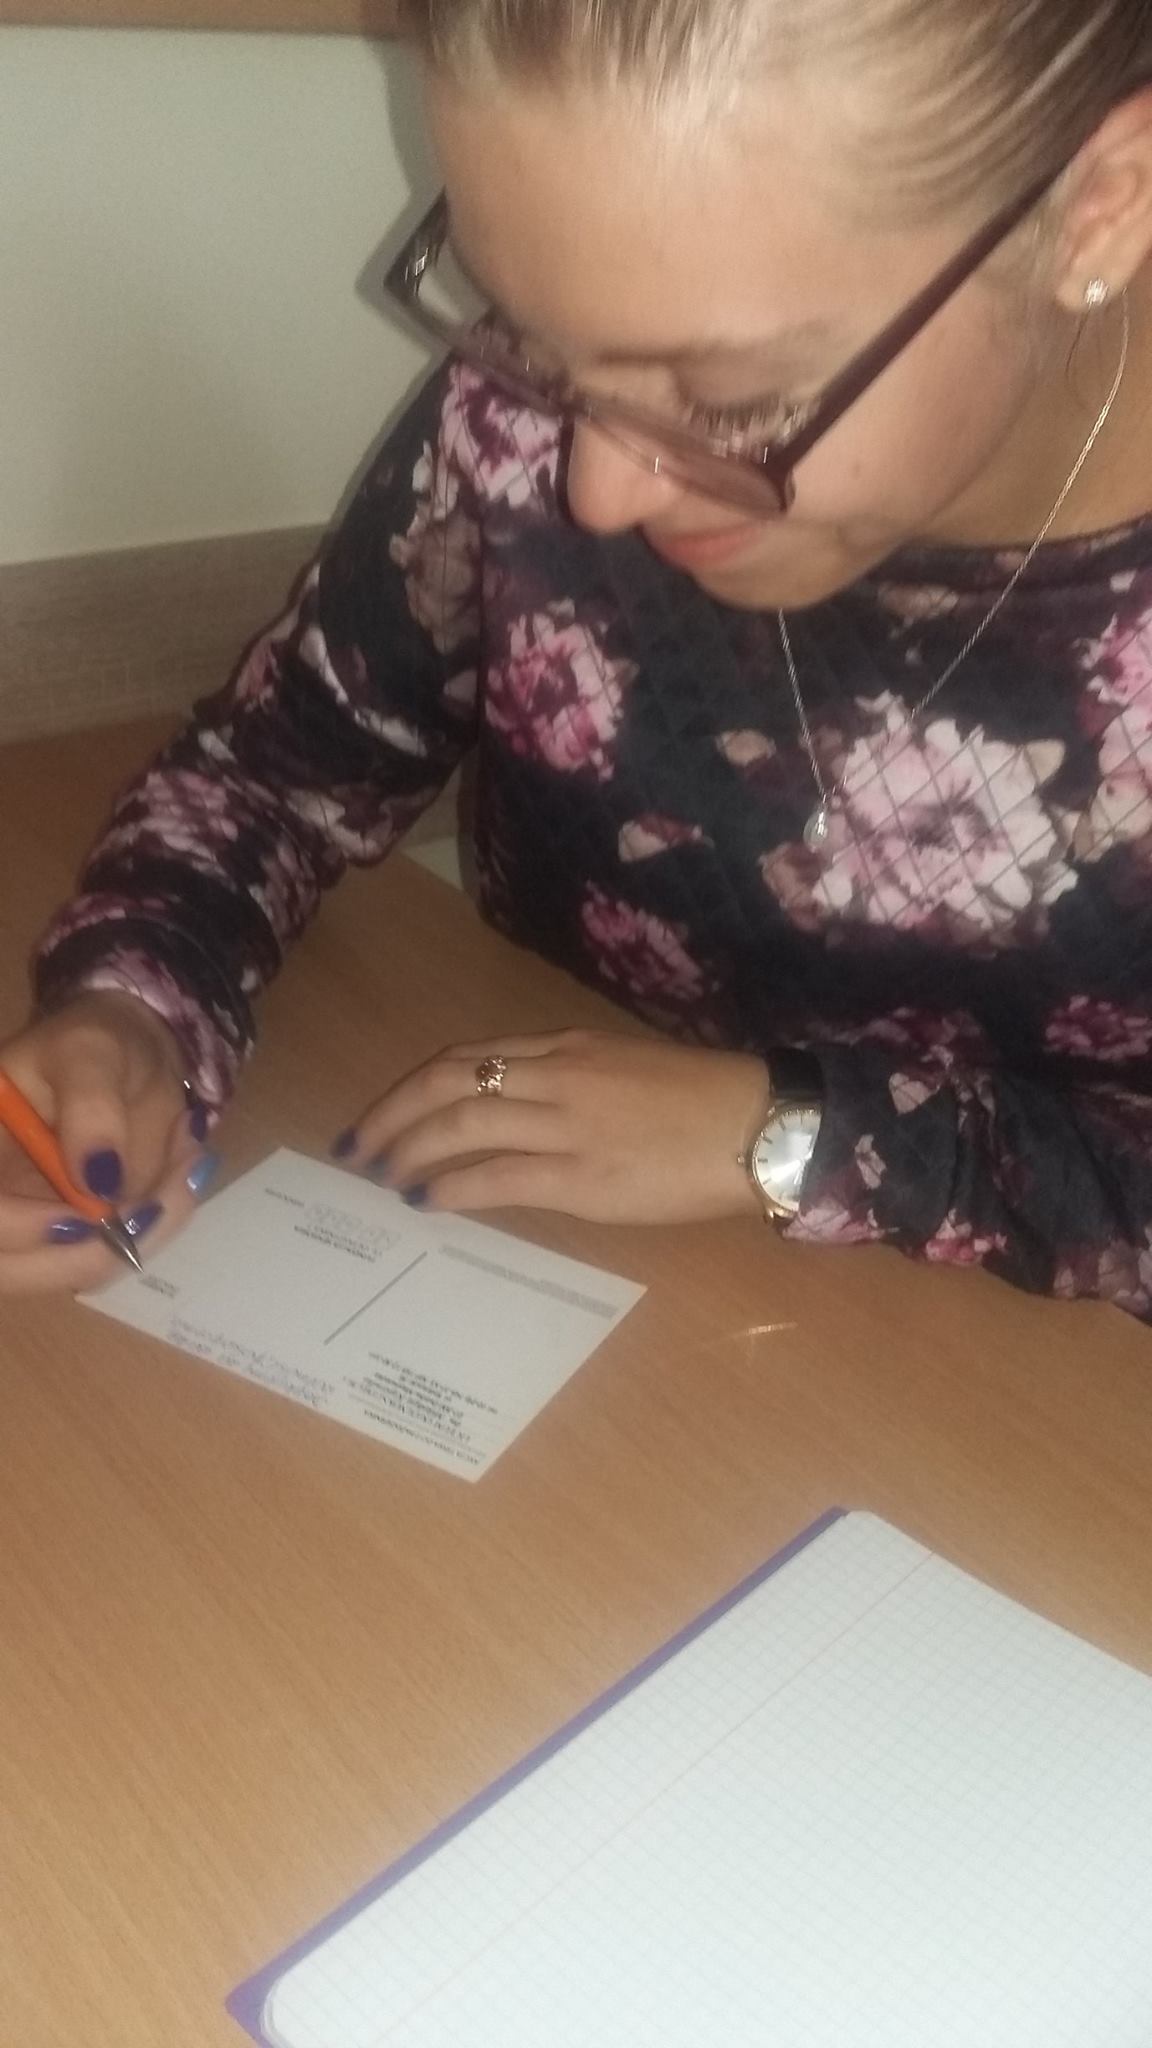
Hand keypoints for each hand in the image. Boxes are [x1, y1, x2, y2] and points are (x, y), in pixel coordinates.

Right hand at [0, 992, 216, 1294]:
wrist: (133, 1051)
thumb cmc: (96, 1040)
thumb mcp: (90, 1049)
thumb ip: (90, 1107)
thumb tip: (98, 1183)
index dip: (17, 1228)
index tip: (84, 1217)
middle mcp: (2, 1198)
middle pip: (15, 1268)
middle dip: (95, 1251)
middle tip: (163, 1199)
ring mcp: (39, 1224)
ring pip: (78, 1269)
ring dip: (146, 1231)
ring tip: (189, 1159)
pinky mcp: (86, 1234)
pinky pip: (122, 1252)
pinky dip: (165, 1219)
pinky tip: (186, 1165)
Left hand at [333, 1029, 768, 1224]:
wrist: (761, 1126)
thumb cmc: (703, 1103)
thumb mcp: (625, 1070)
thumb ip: (569, 1082)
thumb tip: (516, 1113)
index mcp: (568, 1047)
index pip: (469, 1055)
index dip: (415, 1084)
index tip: (386, 1112)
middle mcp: (557, 1075)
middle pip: (447, 1081)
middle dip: (392, 1113)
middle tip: (358, 1148)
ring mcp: (568, 1124)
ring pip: (462, 1122)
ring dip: (409, 1149)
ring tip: (382, 1176)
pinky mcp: (584, 1177)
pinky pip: (499, 1176)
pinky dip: (453, 1186)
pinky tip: (429, 1200)